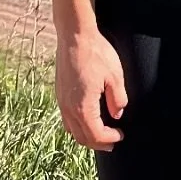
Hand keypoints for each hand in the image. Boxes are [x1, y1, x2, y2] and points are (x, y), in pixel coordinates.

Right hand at [55, 28, 128, 149]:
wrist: (75, 36)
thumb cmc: (96, 53)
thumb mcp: (115, 75)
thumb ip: (118, 98)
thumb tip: (118, 114)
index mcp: (83, 106)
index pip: (96, 135)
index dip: (110, 139)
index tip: (121, 135)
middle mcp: (68, 108)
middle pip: (82, 137)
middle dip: (98, 143)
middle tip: (112, 142)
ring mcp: (62, 101)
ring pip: (72, 130)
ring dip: (87, 136)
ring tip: (101, 135)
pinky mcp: (59, 94)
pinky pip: (66, 119)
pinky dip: (77, 126)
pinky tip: (87, 120)